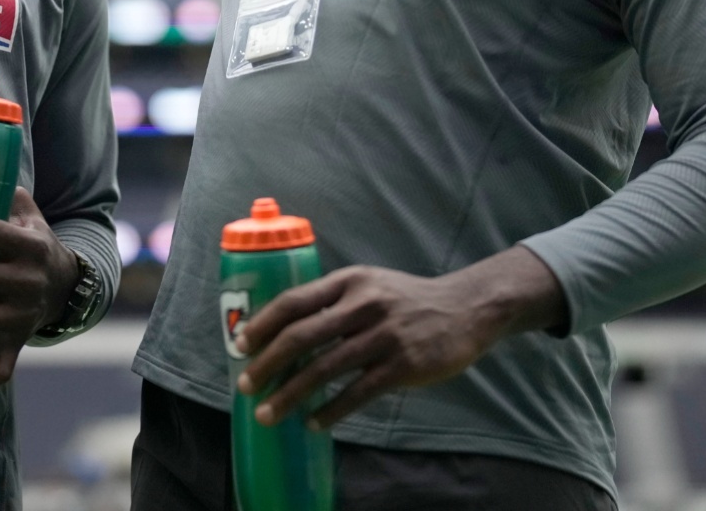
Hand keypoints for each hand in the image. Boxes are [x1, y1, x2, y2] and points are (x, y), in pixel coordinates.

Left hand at [234, 246, 564, 428]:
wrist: (466, 309)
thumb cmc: (407, 300)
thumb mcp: (369, 285)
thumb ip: (333, 302)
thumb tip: (284, 331)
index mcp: (349, 282)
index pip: (293, 301)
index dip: (262, 325)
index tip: (239, 346)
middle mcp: (363, 304)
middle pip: (302, 336)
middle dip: (267, 364)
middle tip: (246, 386)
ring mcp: (384, 335)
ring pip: (325, 369)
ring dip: (291, 395)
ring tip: (270, 414)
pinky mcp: (403, 364)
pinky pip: (358, 393)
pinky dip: (332, 410)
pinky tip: (314, 423)